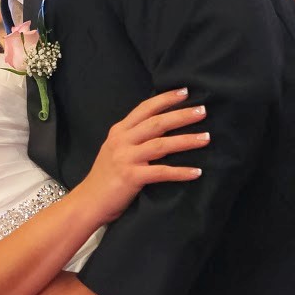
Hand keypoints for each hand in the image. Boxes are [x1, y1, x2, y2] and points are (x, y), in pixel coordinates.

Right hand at [71, 89, 206, 222]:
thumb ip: (132, 137)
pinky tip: (197, 172)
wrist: (88, 202)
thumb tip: (160, 127)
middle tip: (202, 110)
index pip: (144, 109)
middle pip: (156, 123)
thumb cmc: (105, 178)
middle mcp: (122, 141)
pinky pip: (161, 172)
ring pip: (161, 144)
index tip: (185, 92)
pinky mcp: (131, 177)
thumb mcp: (115, 150)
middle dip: (181, 115)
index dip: (165, 99)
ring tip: (206, 137)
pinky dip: (181, 172)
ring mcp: (126, 158)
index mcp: (119, 131)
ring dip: (186, 140)